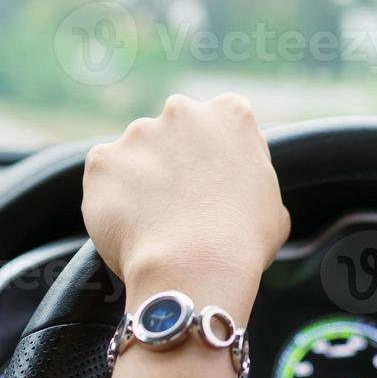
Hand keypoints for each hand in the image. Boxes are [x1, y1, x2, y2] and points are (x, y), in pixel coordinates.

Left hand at [82, 93, 290, 318]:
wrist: (194, 267)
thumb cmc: (243, 241)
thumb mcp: (274, 207)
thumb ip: (254, 184)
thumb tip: (245, 198)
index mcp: (230, 113)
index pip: (223, 124)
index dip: (218, 158)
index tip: (215, 185)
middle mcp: (181, 111)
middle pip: (175, 132)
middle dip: (176, 160)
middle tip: (182, 203)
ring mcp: (137, 134)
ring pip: (137, 155)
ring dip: (142, 179)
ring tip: (154, 223)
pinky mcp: (102, 161)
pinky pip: (105, 178)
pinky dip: (112, 198)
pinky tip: (129, 227)